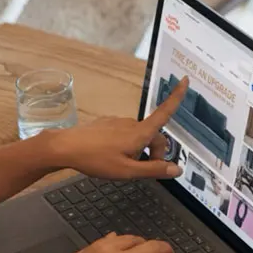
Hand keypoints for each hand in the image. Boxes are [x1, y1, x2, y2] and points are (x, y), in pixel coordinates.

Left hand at [43, 76, 189, 179]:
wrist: (66, 147)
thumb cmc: (97, 160)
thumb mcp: (127, 171)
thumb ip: (153, 170)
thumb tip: (177, 169)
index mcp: (140, 133)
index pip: (164, 112)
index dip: (176, 97)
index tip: (185, 80)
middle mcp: (131, 123)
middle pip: (154, 135)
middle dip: (155, 152)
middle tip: (143, 170)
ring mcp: (118, 122)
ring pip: (138, 136)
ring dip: (139, 150)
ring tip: (122, 165)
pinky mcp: (107, 124)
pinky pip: (125, 133)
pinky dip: (126, 145)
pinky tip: (111, 156)